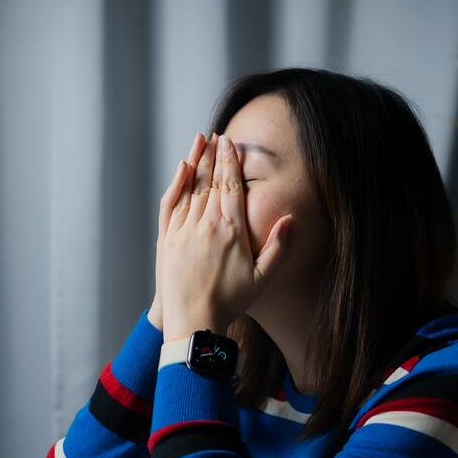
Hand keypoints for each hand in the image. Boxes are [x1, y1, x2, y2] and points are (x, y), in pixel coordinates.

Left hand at [160, 132, 292, 340]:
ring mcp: (183, 230)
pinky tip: (182, 169)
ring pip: (191, 188)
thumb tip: (291, 219)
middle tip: (216, 136)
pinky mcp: (167, 239)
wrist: (193, 322)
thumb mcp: (262, 278)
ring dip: (196, 162)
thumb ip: (278, 248)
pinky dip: (177, 184)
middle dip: (214, 156)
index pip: (231, 186)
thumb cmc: (231, 303)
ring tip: (200, 141)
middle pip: (210, 181)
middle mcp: (206, 225)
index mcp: (231, 230)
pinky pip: (171, 204)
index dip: (230, 162)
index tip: (230, 143)